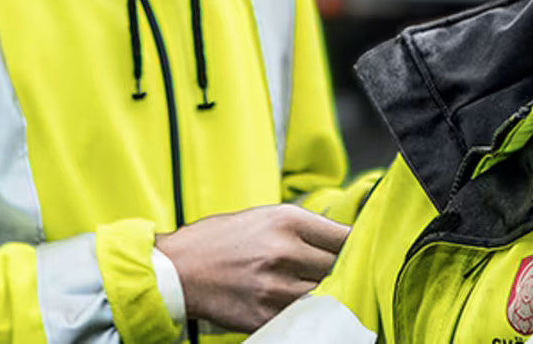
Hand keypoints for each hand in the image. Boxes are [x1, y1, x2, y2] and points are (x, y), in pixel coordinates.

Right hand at [155, 204, 348, 332]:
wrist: (176, 270)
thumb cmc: (218, 240)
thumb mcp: (262, 216)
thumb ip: (302, 226)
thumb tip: (340, 235)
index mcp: (286, 220)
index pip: (344, 236)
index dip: (354, 245)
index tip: (356, 250)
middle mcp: (284, 251)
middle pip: (337, 267)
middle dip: (337, 269)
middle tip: (330, 270)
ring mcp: (276, 287)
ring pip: (324, 293)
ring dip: (322, 292)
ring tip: (307, 286)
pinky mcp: (266, 315)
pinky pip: (301, 315)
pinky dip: (303, 310)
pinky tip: (291, 302)